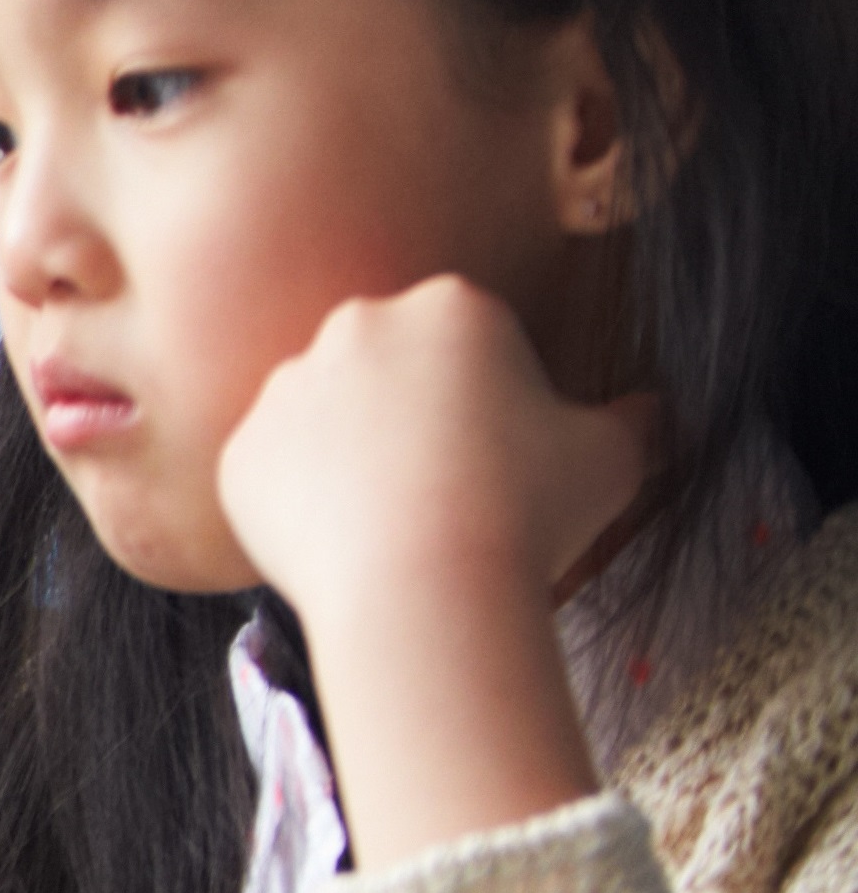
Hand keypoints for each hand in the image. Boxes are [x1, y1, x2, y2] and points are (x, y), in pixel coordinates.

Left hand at [218, 274, 662, 630]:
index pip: (467, 345)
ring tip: (390, 524)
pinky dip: (297, 506)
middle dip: (409, 421)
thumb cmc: (528, 514)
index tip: (496, 459)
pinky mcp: (239, 451)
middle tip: (439, 492)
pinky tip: (341, 545)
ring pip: (324, 420)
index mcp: (451, 305)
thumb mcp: (613, 459)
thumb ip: (635, 420)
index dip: (488, 405)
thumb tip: (653, 411)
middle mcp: (358, 326)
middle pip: (387, 371)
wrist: (423, 587)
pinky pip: (271, 474)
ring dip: (349, 460)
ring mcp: (287, 387)